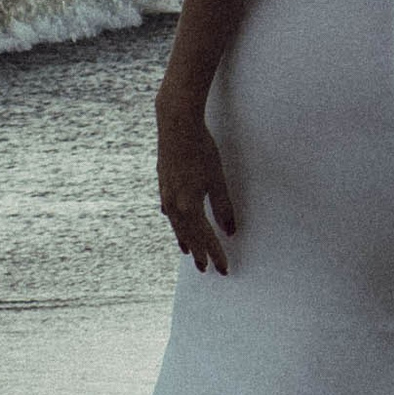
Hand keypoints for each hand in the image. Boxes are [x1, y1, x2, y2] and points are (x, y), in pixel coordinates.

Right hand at [158, 107, 238, 272]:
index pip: (205, 238)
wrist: (176, 125)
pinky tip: (174, 219)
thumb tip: (230, 232)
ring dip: (184, 238)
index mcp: (189, 207)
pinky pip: (169, 210)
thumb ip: (223, 207)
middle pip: (188, 235)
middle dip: (198, 252)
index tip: (223, 269)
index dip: (215, 253)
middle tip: (205, 269)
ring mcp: (166, 193)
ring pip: (176, 224)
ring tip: (188, 251)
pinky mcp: (163, 181)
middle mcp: (174, 204)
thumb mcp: (217, 180)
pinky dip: (175, 221)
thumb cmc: (201, 151)